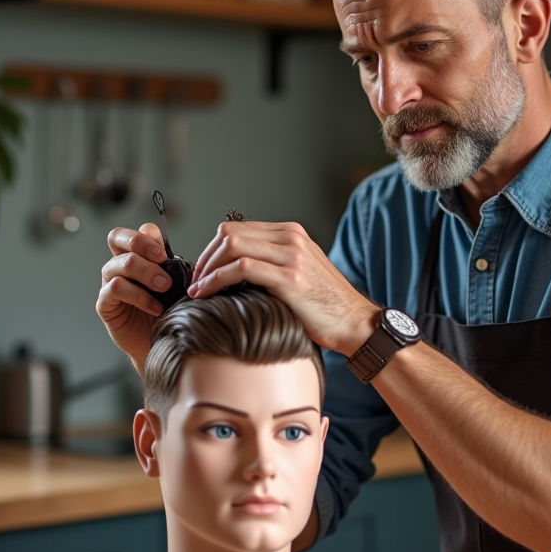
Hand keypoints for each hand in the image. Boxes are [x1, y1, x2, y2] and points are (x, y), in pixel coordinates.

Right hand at [96, 223, 170, 372]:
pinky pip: (115, 289)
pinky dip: (139, 296)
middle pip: (116, 236)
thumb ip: (179, 270)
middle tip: (161, 258)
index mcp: (138, 256)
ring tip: (164, 287)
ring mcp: (109, 282)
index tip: (166, 252)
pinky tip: (156, 307)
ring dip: (144, 272)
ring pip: (118, 264)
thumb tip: (198, 259)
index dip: (150, 236)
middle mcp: (120, 265)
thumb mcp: (178, 287)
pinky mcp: (105, 303)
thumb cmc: (168, 312)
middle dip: (139, 242)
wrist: (160, 343)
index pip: (137, 232)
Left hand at [188, 220, 377, 355]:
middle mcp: (291, 239)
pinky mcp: (290, 278)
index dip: (213, 249)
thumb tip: (236, 272)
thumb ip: (274, 263)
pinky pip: (241, 269)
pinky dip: (216, 280)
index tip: (202, 270)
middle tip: (195, 281)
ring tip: (197, 289)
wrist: (355, 322)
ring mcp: (292, 256)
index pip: (238, 229)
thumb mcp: (300, 272)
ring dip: (207, 269)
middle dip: (205, 257)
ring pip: (232, 246)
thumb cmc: (327, 306)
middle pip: (230, 233)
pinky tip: (207, 294)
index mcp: (291, 234)